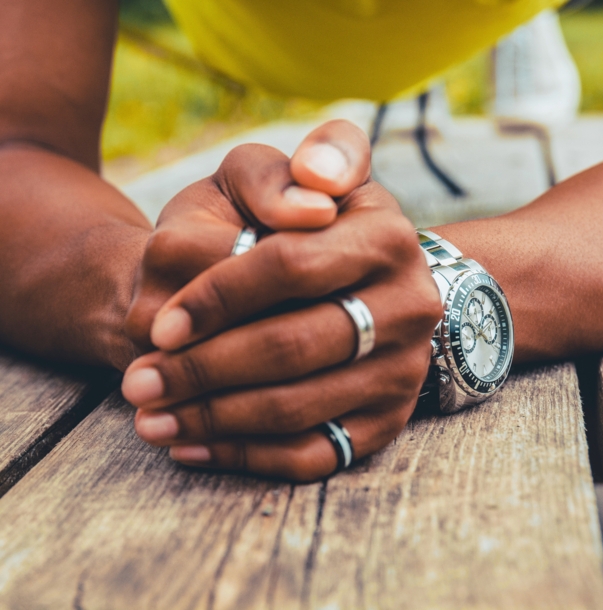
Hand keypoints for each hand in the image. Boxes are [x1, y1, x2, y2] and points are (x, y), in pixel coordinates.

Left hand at [122, 122, 442, 481]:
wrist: (337, 285)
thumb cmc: (276, 232)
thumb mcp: (266, 181)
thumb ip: (275, 173)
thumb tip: (310, 194)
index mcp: (383, 235)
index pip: (291, 265)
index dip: (219, 297)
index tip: (159, 327)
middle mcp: (407, 305)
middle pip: (294, 346)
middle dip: (204, 370)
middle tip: (137, 383)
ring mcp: (401, 370)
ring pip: (298, 408)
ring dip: (213, 419)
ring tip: (149, 419)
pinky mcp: (384, 421)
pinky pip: (315, 454)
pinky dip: (247, 457)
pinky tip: (192, 447)